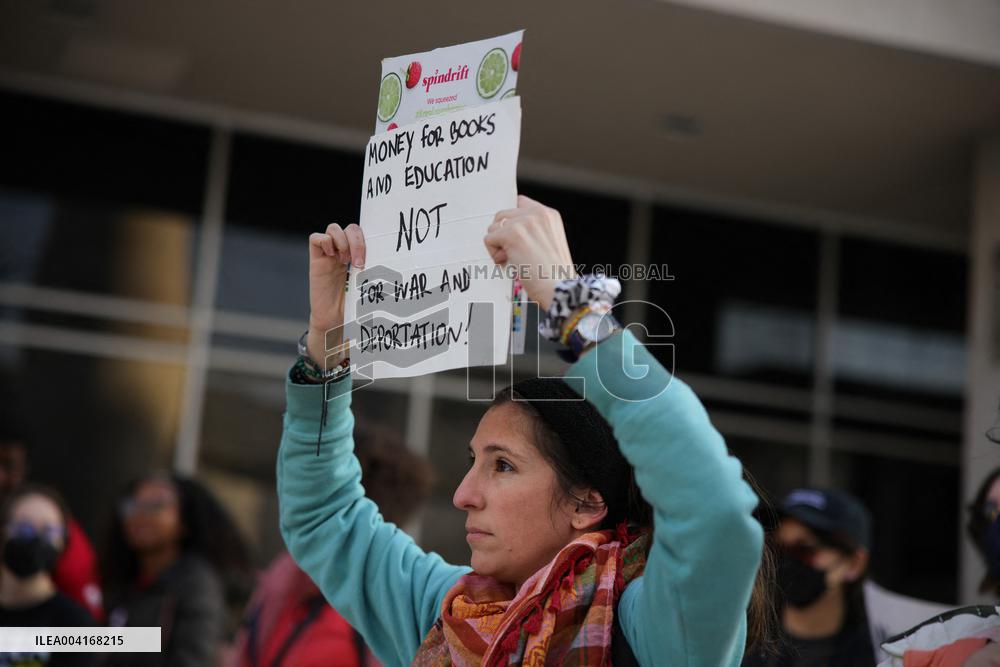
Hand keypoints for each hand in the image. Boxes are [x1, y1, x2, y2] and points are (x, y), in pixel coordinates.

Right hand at [307, 223, 365, 363]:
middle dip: (357, 241)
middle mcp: (342, 253)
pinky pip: (315, 238)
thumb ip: (377, 275)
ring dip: (342, 241)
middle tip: (359, 262)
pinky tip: (332, 258)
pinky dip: (324, 242)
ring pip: (333, 228)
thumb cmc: (354, 306)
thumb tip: (400, 271)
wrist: (335, 322)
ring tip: (344, 260)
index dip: (367, 239)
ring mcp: (328, 255)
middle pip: (350, 228)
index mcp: (356, 256)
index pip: (362, 233)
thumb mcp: (370, 287)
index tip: (372, 257)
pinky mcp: (316, 261)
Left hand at [484, 195, 575, 309]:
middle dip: (502, 234)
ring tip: (510, 259)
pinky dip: (493, 253)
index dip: (512, 221)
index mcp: (549, 214)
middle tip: (511, 253)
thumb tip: (504, 230)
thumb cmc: (554, 274)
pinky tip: (506, 262)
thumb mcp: (549, 242)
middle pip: (503, 215)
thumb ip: (533, 230)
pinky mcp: (512, 234)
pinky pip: (489, 238)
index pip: (520, 203)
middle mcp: (537, 213)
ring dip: (497, 244)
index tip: (513, 239)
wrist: (559, 287)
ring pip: (494, 226)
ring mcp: (524, 222)